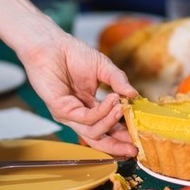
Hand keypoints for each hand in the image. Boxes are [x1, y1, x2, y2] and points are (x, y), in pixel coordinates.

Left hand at [19, 32, 138, 156]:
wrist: (51, 44)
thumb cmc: (72, 53)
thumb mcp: (103, 67)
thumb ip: (119, 81)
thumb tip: (134, 95)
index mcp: (89, 106)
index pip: (107, 128)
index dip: (122, 135)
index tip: (139, 137)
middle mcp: (79, 114)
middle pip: (98, 139)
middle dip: (117, 145)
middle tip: (134, 146)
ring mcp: (69, 114)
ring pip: (93, 132)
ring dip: (111, 122)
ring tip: (122, 107)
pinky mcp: (61, 110)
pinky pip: (86, 118)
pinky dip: (102, 111)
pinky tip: (112, 99)